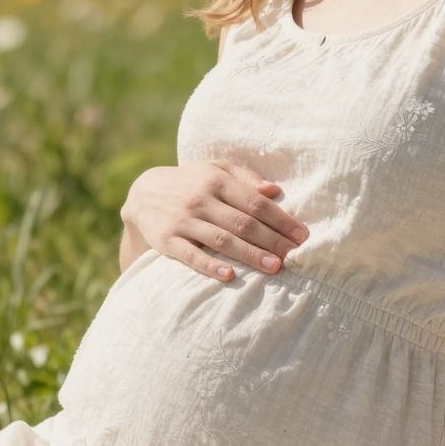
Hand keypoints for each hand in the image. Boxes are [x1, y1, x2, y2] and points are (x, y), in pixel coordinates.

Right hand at [121, 163, 309, 283]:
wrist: (143, 193)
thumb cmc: (190, 182)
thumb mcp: (215, 169)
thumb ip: (245, 178)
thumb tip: (275, 190)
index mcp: (216, 180)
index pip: (255, 202)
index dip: (281, 219)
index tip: (302, 235)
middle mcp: (200, 199)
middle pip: (243, 223)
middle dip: (272, 240)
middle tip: (295, 255)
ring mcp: (183, 221)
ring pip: (222, 240)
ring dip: (250, 255)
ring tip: (275, 267)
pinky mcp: (167, 240)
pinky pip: (192, 255)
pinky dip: (210, 266)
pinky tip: (230, 276)